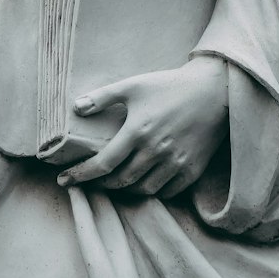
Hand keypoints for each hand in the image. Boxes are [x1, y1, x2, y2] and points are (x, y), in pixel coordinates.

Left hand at [58, 56, 228, 198]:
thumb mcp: (133, 85)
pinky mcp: (192, 170)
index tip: (64, 181)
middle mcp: (155, 152)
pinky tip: (142, 183)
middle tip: (88, 182)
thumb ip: (103, 97)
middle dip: (100, 185)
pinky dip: (151, 191)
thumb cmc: (169, 86)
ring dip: (125, 190)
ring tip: (113, 182)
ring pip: (143, 190)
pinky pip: (167, 192)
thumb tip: (76, 107)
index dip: (81, 175)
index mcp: (138, 131)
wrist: (214, 91)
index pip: (103, 164)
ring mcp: (175, 164)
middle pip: (121, 181)